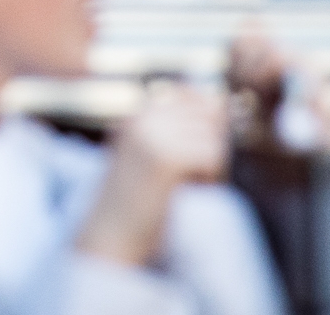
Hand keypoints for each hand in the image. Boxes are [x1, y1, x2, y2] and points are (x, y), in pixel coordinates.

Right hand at [78, 83, 228, 266]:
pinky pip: (212, 156)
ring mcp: (151, 135)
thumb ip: (173, 132)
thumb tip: (221, 106)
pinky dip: (209, 179)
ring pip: (213, 137)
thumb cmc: (133, 204)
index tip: (197, 152)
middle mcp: (141, 118)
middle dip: (211, 145)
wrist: (108, 236)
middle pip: (207, 114)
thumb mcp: (145, 157)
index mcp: (134, 116)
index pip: (189, 94)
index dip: (206, 121)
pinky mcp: (165, 157)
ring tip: (188, 185)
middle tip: (193, 175)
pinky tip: (188, 192)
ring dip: (211, 165)